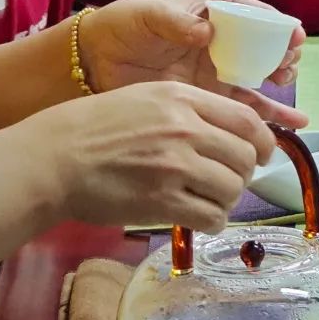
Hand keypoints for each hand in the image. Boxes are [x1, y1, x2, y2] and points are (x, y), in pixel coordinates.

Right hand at [41, 81, 282, 232]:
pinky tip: (201, 218)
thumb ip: (189, 110)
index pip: (246, 119)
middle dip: (245, 173)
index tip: (262, 154)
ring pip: (233, 188)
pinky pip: (211, 216)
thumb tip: (229, 132)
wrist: (54, 157)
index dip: (263, 140)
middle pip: (246, 156)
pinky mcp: (162, 202)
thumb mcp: (146, 97)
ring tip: (210, 201)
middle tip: (230, 181)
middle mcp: (185, 129)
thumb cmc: (95, 127)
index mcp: (183, 98)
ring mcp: (175, 166)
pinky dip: (213, 221)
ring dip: (228, 199)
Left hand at [78, 0, 306, 108]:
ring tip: (293, 94)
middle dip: (282, 56)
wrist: (95, 63)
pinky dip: (268, 115)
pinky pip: (245, 105)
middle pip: (264, 46)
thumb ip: (177, 22)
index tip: (293, 38)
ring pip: (260, 77)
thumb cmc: (124, 27)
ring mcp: (218, 70)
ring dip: (280, 85)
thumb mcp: (149, 16)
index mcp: (214, 10)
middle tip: (285, 68)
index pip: (255, 15)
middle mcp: (223, 39)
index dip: (277, 25)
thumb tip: (207, 32)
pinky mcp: (210, 98)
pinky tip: (291, 125)